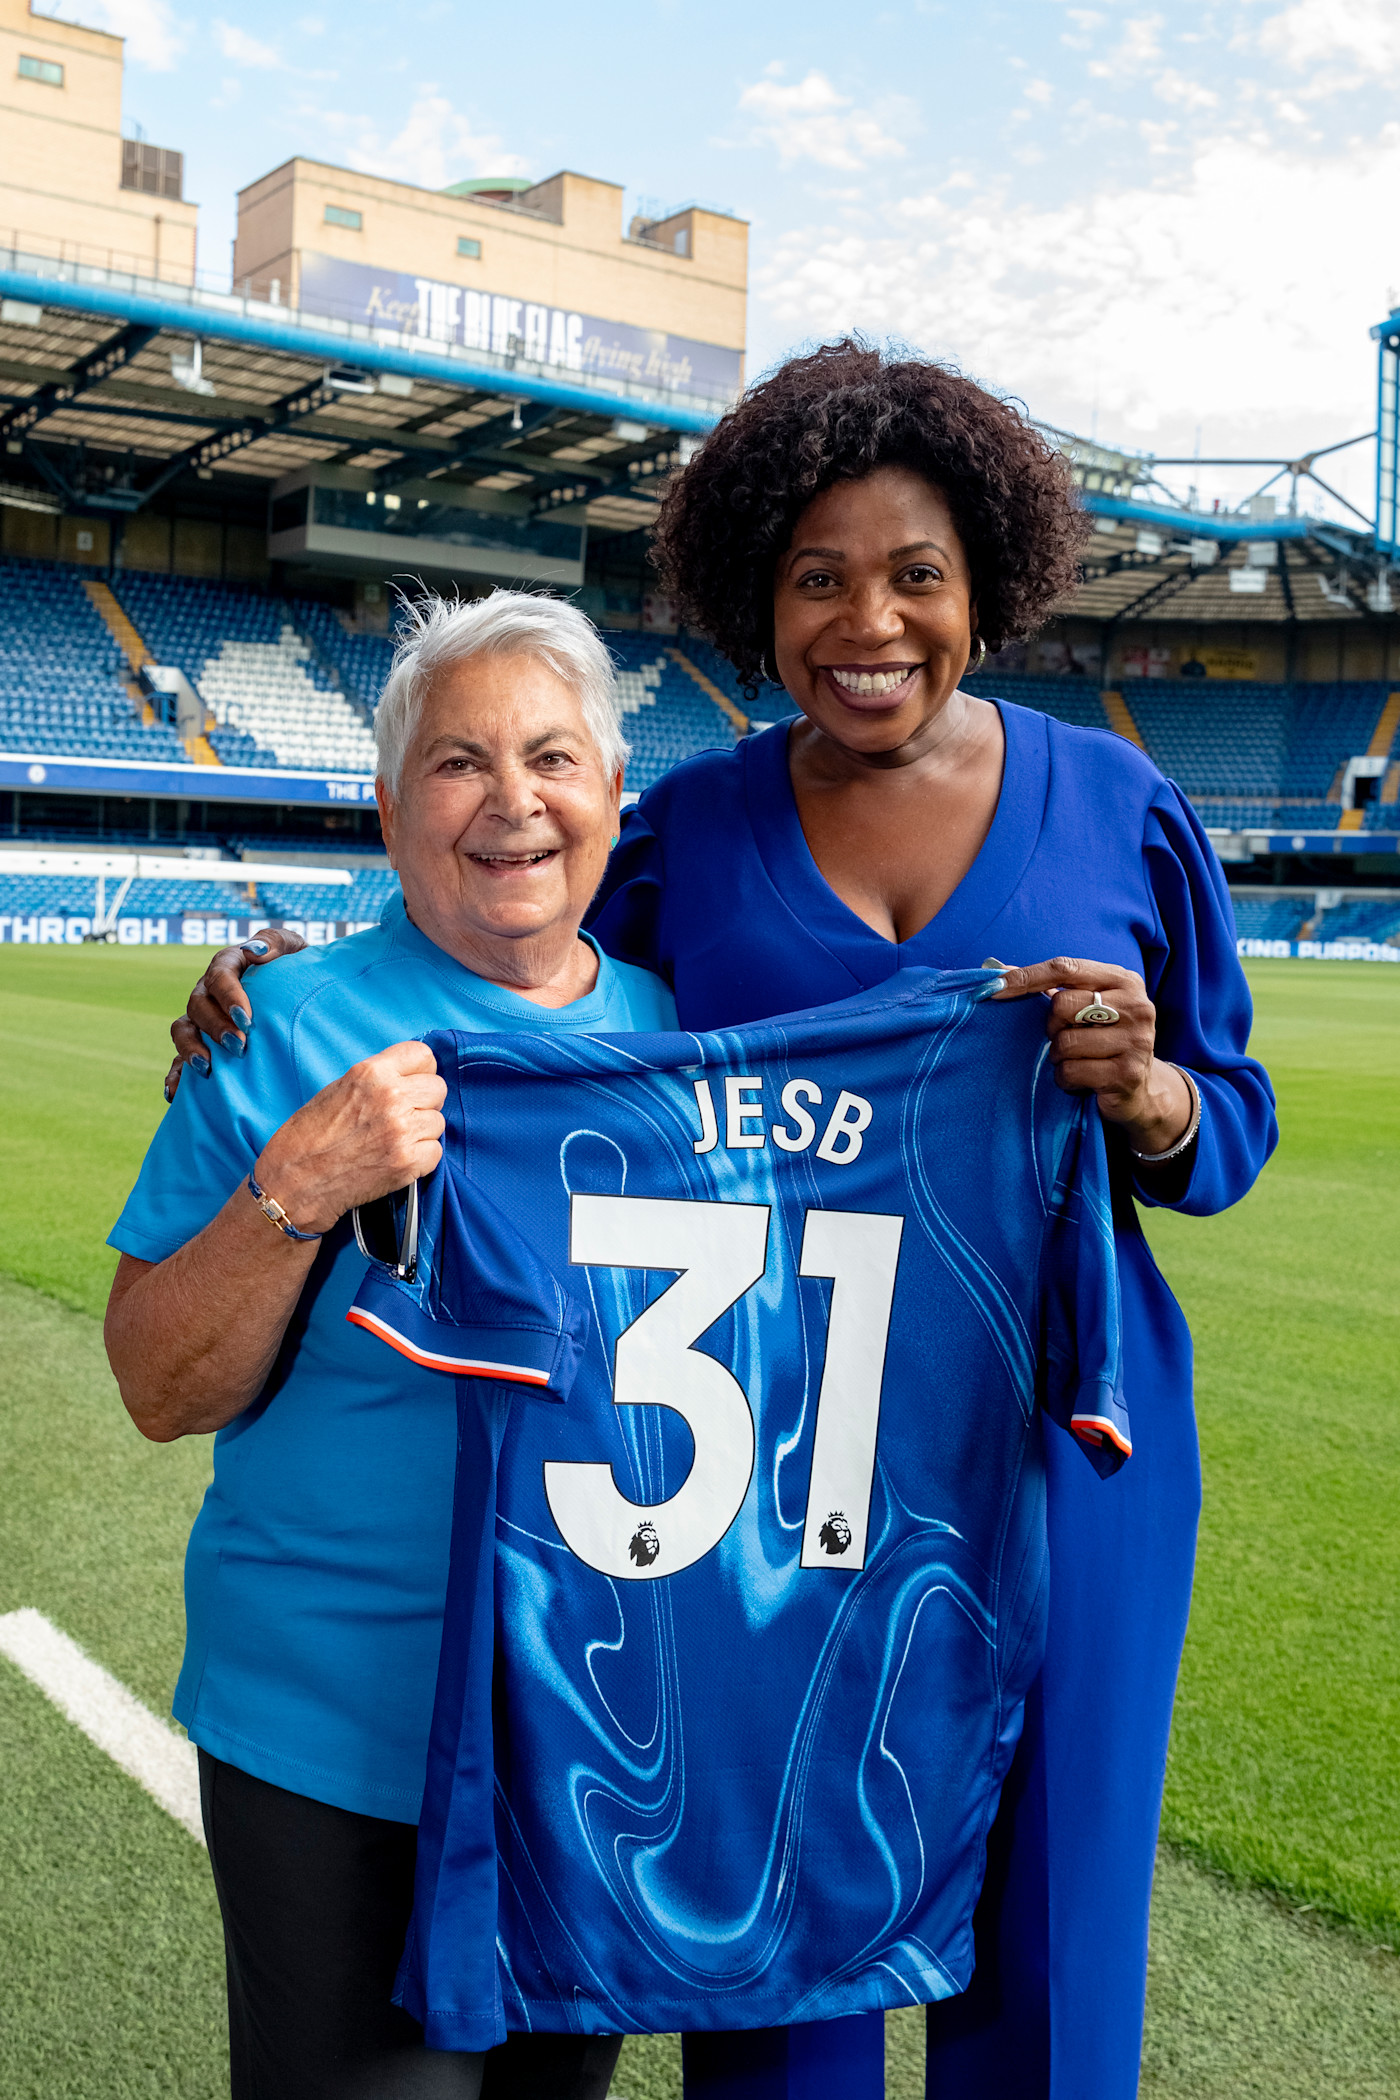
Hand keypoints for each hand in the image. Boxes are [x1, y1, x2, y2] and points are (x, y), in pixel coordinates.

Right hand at [164, 926, 306, 1101]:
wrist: (306, 996)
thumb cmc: (300, 969)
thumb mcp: (295, 949)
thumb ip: (277, 943)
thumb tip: (256, 951)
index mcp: (229, 965)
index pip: (219, 975)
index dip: (228, 996)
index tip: (247, 1018)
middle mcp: (210, 992)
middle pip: (198, 1005)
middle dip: (215, 1027)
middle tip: (239, 1046)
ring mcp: (203, 1019)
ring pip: (183, 1030)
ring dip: (191, 1049)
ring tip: (207, 1069)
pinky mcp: (202, 1045)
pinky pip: (179, 1060)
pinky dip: (176, 1076)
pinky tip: (176, 1094)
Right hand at [253, 1042, 445, 1237]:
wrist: (294, 1183)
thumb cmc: (308, 1138)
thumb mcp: (337, 1089)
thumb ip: (376, 1080)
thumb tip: (406, 1078)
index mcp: (371, 1073)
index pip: (423, 1056)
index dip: (419, 1071)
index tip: (412, 1083)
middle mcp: (391, 1097)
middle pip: (437, 1088)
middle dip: (424, 1102)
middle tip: (402, 1117)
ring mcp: (402, 1130)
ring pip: (438, 1121)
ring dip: (422, 1132)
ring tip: (392, 1141)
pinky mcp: (408, 1162)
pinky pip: (436, 1151)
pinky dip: (421, 1158)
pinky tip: (396, 1159)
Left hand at [991, 957, 1193, 1158]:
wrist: (1139, 1090)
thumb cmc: (1101, 1040)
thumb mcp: (1083, 1007)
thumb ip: (1046, 986)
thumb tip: (993, 969)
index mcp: (1123, 980)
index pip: (1065, 967)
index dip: (1025, 977)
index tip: (993, 987)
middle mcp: (1136, 1006)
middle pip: (1061, 1006)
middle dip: (1052, 1026)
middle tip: (1065, 1037)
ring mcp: (1136, 1041)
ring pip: (1065, 1043)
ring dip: (1058, 1056)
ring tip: (1075, 1059)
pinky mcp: (1127, 1073)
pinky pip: (1070, 1072)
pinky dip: (1065, 1078)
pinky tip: (1080, 1079)